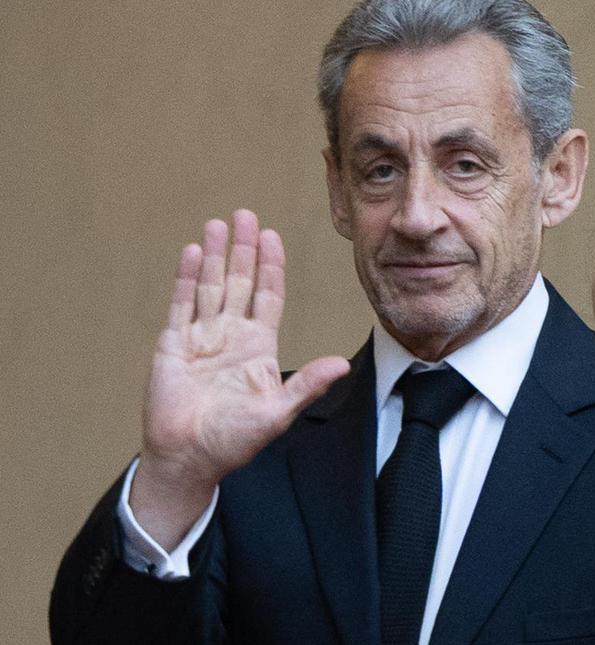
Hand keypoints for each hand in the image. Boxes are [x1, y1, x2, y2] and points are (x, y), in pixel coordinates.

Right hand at [130, 209, 349, 548]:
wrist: (188, 459)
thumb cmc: (234, 440)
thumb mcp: (278, 411)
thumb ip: (307, 384)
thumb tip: (341, 363)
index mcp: (259, 346)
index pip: (267, 296)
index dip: (271, 266)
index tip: (273, 237)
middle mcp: (231, 335)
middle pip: (240, 282)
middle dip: (244, 248)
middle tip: (246, 214)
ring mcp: (202, 337)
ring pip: (211, 286)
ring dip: (216, 255)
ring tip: (218, 223)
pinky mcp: (174, 345)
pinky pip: (182, 304)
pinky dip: (187, 278)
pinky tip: (194, 252)